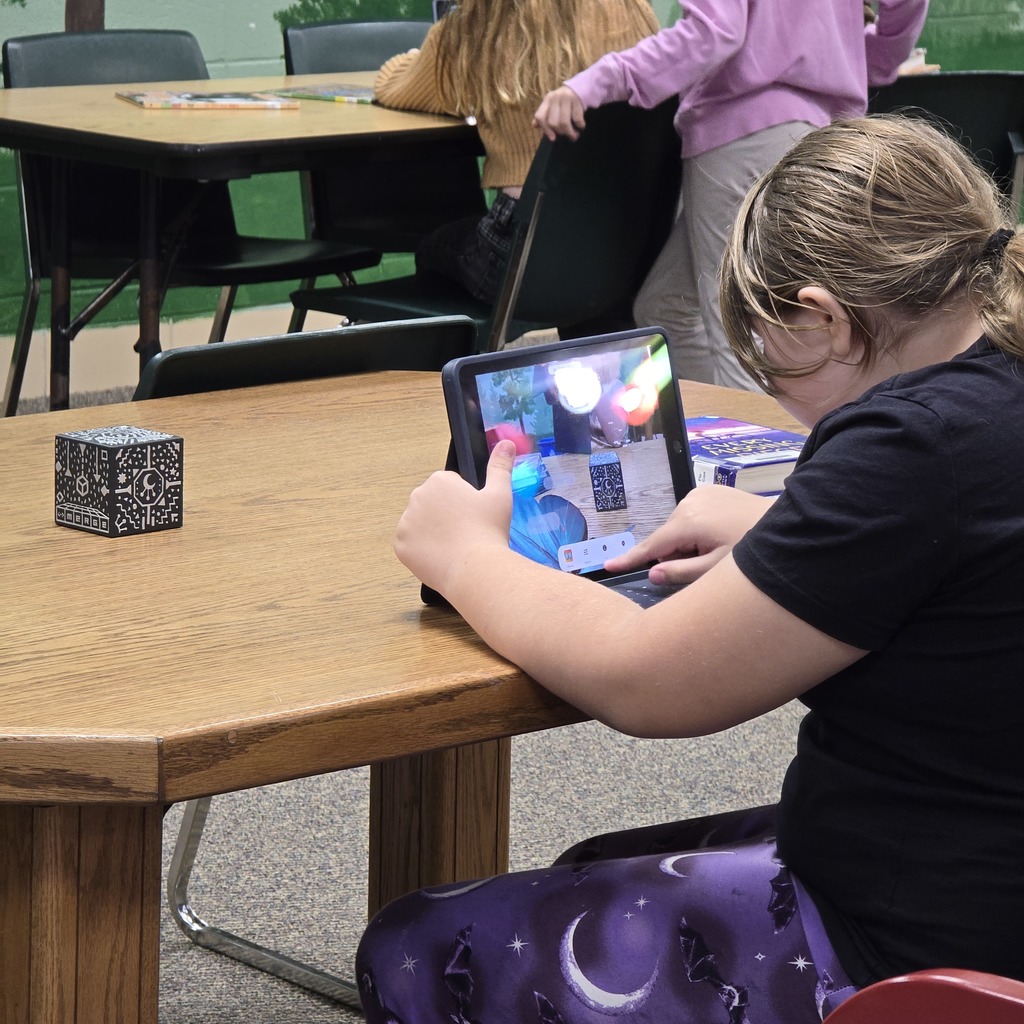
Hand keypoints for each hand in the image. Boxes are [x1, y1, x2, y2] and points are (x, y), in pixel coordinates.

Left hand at [393, 439, 515, 593]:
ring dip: (433, 532)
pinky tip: (441, 557)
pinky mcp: (400, 545)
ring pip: (420, 525)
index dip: (465, 503)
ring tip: (455, 547)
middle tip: (467, 533)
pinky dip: (422, 551)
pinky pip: (410, 545)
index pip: (449, 487)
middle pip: (432, 505)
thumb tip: (506, 444)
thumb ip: (500, 467)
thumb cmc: (489, 529)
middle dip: (445, 516)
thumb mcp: (500, 494)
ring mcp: (405, 522)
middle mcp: (417, 496)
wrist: (475, 569)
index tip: (475, 517)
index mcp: (439, 480)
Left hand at [533, 86, 585, 140]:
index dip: (545, 129)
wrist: (580, 88)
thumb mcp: (552, 106)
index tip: (553, 138)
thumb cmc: (564, 102)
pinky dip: (580, 125)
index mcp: (547, 100)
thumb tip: (534, 125)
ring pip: (564, 122)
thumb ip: (544, 115)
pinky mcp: (577, 100)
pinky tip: (581, 126)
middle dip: (560, 132)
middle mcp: (555, 97)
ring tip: (574, 136)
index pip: (540, 117)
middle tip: (566, 135)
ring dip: (570, 133)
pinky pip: (577, 119)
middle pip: (553, 122)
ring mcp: (566, 98)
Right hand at [604, 486, 773, 585]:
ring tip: (717, 550)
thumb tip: (651, 574)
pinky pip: (691, 516)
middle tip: (706, 565)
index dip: (630, 558)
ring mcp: (699, 492)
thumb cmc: (753, 550)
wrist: (789, 526)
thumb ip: (681, 573)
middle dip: (676, 554)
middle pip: (667, 537)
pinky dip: (696, 530)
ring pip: (679, 528)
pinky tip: (720, 536)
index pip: (651, 546)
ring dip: (687, 543)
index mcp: (687, 521)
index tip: (607, 565)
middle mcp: (688, 501)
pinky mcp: (710, 490)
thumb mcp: (716, 570)